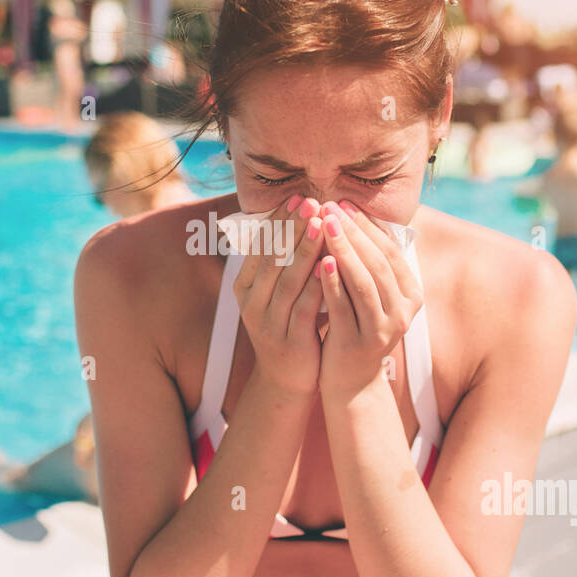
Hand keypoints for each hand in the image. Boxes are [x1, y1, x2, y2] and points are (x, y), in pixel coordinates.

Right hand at [232, 195, 326, 394]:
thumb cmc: (289, 325)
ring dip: (304, 249)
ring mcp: (268, 323)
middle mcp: (251, 303)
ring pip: (287, 280)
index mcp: (245, 287)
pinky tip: (331, 264)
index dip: (277, 221)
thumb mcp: (279, 292)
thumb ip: (284, 262)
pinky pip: (304, 306)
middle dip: (291, 228)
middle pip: (272, 259)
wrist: (287, 379)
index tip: (296, 198)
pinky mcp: (289, 340)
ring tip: (320, 224)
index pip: (259, 247)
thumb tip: (299, 216)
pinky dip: (317, 283)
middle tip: (310, 202)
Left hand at [315, 200, 422, 398]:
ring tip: (326, 225)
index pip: (390, 252)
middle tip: (331, 206)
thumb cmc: (356, 327)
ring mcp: (382, 330)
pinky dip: (333, 283)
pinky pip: (344, 307)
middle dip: (354, 232)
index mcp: (411, 296)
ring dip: (344, 250)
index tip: (344, 203)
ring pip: (364, 283)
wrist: (350, 381)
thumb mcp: (371, 295)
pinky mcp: (358, 344)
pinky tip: (319, 261)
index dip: (367, 226)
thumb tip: (351, 215)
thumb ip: (369, 264)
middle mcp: (403, 313)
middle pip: (378, 264)